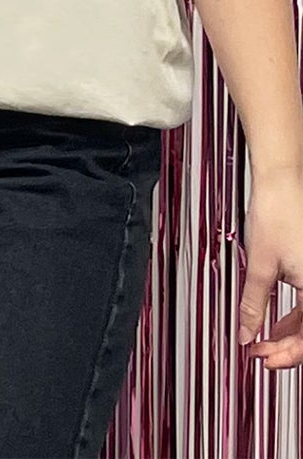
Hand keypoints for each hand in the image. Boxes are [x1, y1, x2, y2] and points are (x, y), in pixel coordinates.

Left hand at [239, 166, 302, 368]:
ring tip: (263, 339)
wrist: (282, 182)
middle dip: (286, 347)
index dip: (287, 355)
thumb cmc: (277, 214)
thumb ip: (253, 303)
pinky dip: (295, 315)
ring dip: (290, 333)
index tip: (262, 359)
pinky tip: (274, 320)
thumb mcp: (260, 265)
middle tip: (260, 352)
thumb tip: (246, 332)